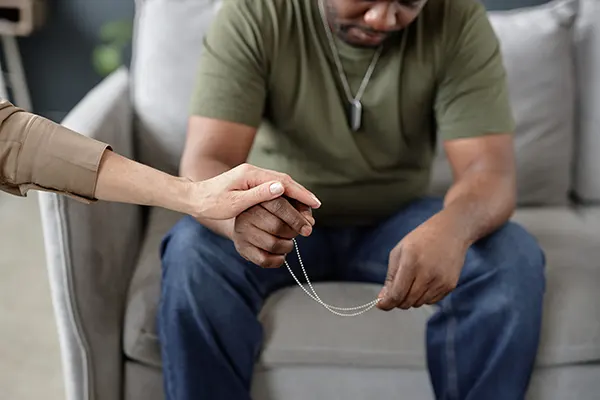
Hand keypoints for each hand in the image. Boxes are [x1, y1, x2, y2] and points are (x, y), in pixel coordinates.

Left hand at [187, 163, 320, 219]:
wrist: (193, 198)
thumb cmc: (210, 203)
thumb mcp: (235, 202)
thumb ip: (259, 195)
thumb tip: (281, 187)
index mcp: (251, 175)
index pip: (283, 182)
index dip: (301, 193)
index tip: (315, 203)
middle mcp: (253, 171)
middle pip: (285, 180)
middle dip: (301, 193)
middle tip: (316, 207)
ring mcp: (251, 175)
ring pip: (280, 183)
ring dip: (294, 194)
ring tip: (307, 208)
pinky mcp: (249, 182)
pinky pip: (272, 186)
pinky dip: (284, 195)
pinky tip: (290, 205)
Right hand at [232, 197, 313, 268]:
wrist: (248, 220)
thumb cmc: (273, 209)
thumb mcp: (288, 201)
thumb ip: (301, 207)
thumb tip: (309, 222)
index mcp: (258, 197)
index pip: (279, 206)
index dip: (297, 219)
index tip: (308, 228)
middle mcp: (246, 214)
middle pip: (277, 227)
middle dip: (293, 233)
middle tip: (295, 233)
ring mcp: (242, 232)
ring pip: (273, 245)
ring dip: (287, 246)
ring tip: (287, 241)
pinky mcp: (242, 248)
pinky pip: (265, 260)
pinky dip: (279, 259)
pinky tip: (280, 253)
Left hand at [376, 216, 468, 309]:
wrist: (451, 231)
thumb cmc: (421, 239)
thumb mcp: (399, 252)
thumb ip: (390, 277)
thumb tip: (383, 299)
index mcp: (411, 263)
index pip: (397, 294)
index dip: (386, 303)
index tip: (381, 305)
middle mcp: (427, 274)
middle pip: (407, 302)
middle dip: (398, 300)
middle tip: (396, 290)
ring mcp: (440, 281)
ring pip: (419, 303)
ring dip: (411, 298)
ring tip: (414, 280)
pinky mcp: (450, 285)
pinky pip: (431, 301)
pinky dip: (424, 296)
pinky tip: (426, 280)